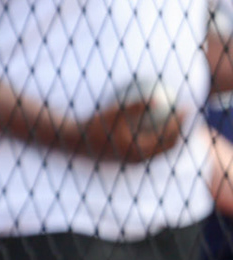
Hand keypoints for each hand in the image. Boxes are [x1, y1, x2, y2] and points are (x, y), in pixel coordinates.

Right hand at [70, 97, 185, 162]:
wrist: (74, 142)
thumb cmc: (92, 125)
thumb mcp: (113, 113)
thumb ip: (134, 107)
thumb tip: (156, 99)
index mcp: (138, 152)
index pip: (169, 139)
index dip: (181, 124)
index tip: (185, 107)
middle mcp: (138, 159)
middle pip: (168, 145)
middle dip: (180, 129)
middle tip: (184, 111)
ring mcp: (133, 160)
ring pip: (158, 146)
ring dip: (168, 132)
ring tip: (173, 114)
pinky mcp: (126, 157)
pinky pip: (146, 144)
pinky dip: (153, 133)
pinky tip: (152, 117)